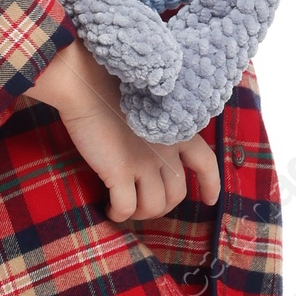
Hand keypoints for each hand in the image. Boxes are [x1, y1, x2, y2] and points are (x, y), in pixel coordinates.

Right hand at [28, 42, 220, 221]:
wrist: (85, 81)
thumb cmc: (111, 85)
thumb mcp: (150, 104)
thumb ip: (160, 125)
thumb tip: (156, 148)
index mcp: (177, 131)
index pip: (206, 163)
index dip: (210, 185)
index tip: (209, 200)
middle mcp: (166, 150)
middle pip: (177, 193)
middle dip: (162, 206)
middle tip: (143, 204)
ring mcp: (143, 162)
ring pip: (154, 206)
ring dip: (141, 213)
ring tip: (126, 208)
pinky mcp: (119, 170)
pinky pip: (126, 207)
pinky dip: (118, 214)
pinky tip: (109, 209)